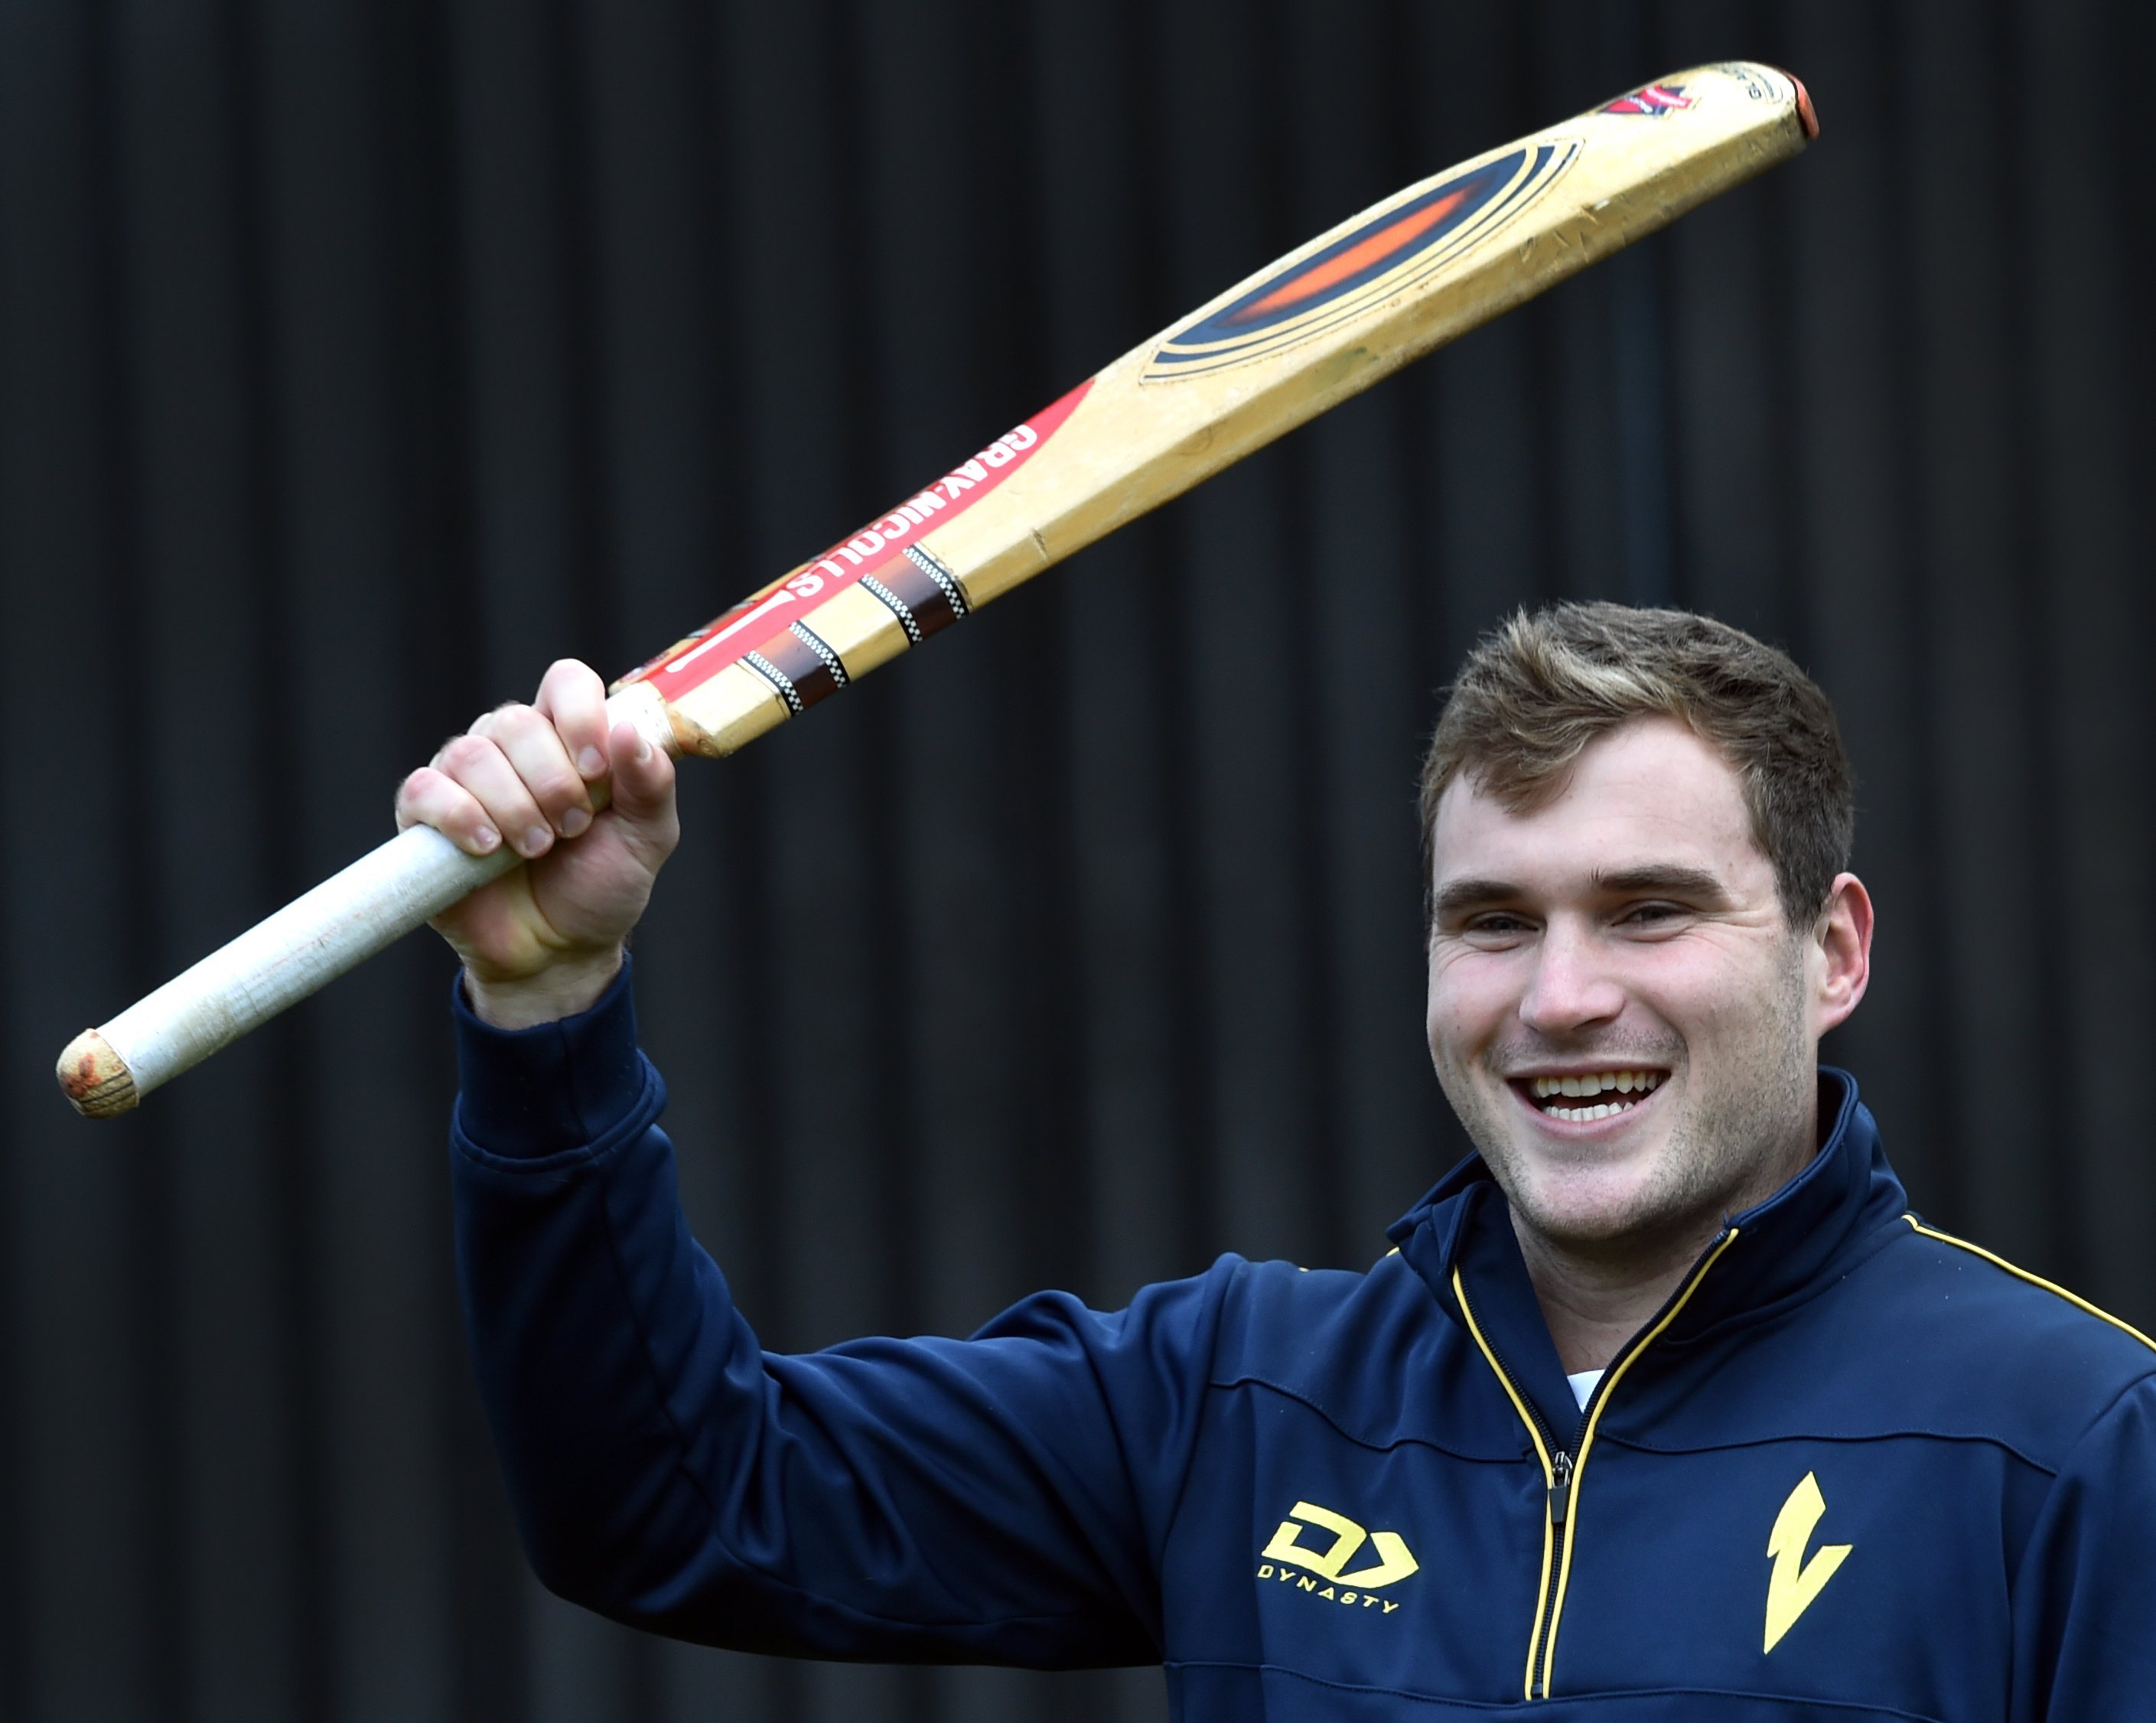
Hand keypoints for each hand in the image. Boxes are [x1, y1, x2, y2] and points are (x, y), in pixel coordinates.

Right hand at [395, 659, 679, 1026]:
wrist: (559, 950)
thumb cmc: (601, 885)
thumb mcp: (646, 839)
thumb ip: (651, 785)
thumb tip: (629, 731)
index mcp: (568, 737)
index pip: (566, 681)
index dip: (579, 715)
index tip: (596, 771)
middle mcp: (513, 746)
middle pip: (516, 721)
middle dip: (551, 781)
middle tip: (571, 829)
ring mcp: (465, 778)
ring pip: (471, 754)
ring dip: (513, 806)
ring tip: (536, 849)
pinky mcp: (425, 815)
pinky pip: (425, 789)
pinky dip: (458, 816)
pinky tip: (487, 848)